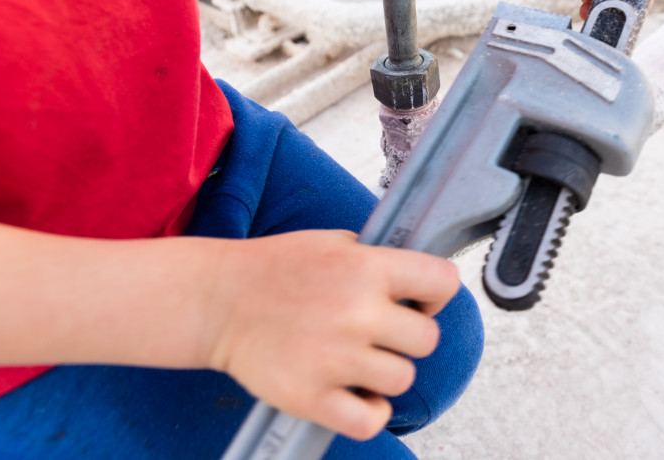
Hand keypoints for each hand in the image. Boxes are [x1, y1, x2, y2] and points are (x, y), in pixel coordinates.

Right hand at [202, 229, 459, 440]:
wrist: (218, 300)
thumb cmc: (276, 269)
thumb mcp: (335, 243)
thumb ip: (381, 260)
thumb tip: (422, 281)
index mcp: (367, 268)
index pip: (444, 282)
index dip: (436, 294)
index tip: (419, 301)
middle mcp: (356, 312)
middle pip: (427, 340)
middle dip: (408, 337)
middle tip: (380, 333)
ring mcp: (334, 358)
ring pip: (402, 380)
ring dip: (385, 373)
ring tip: (357, 359)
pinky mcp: (310, 397)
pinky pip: (371, 420)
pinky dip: (369, 412)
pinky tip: (354, 393)